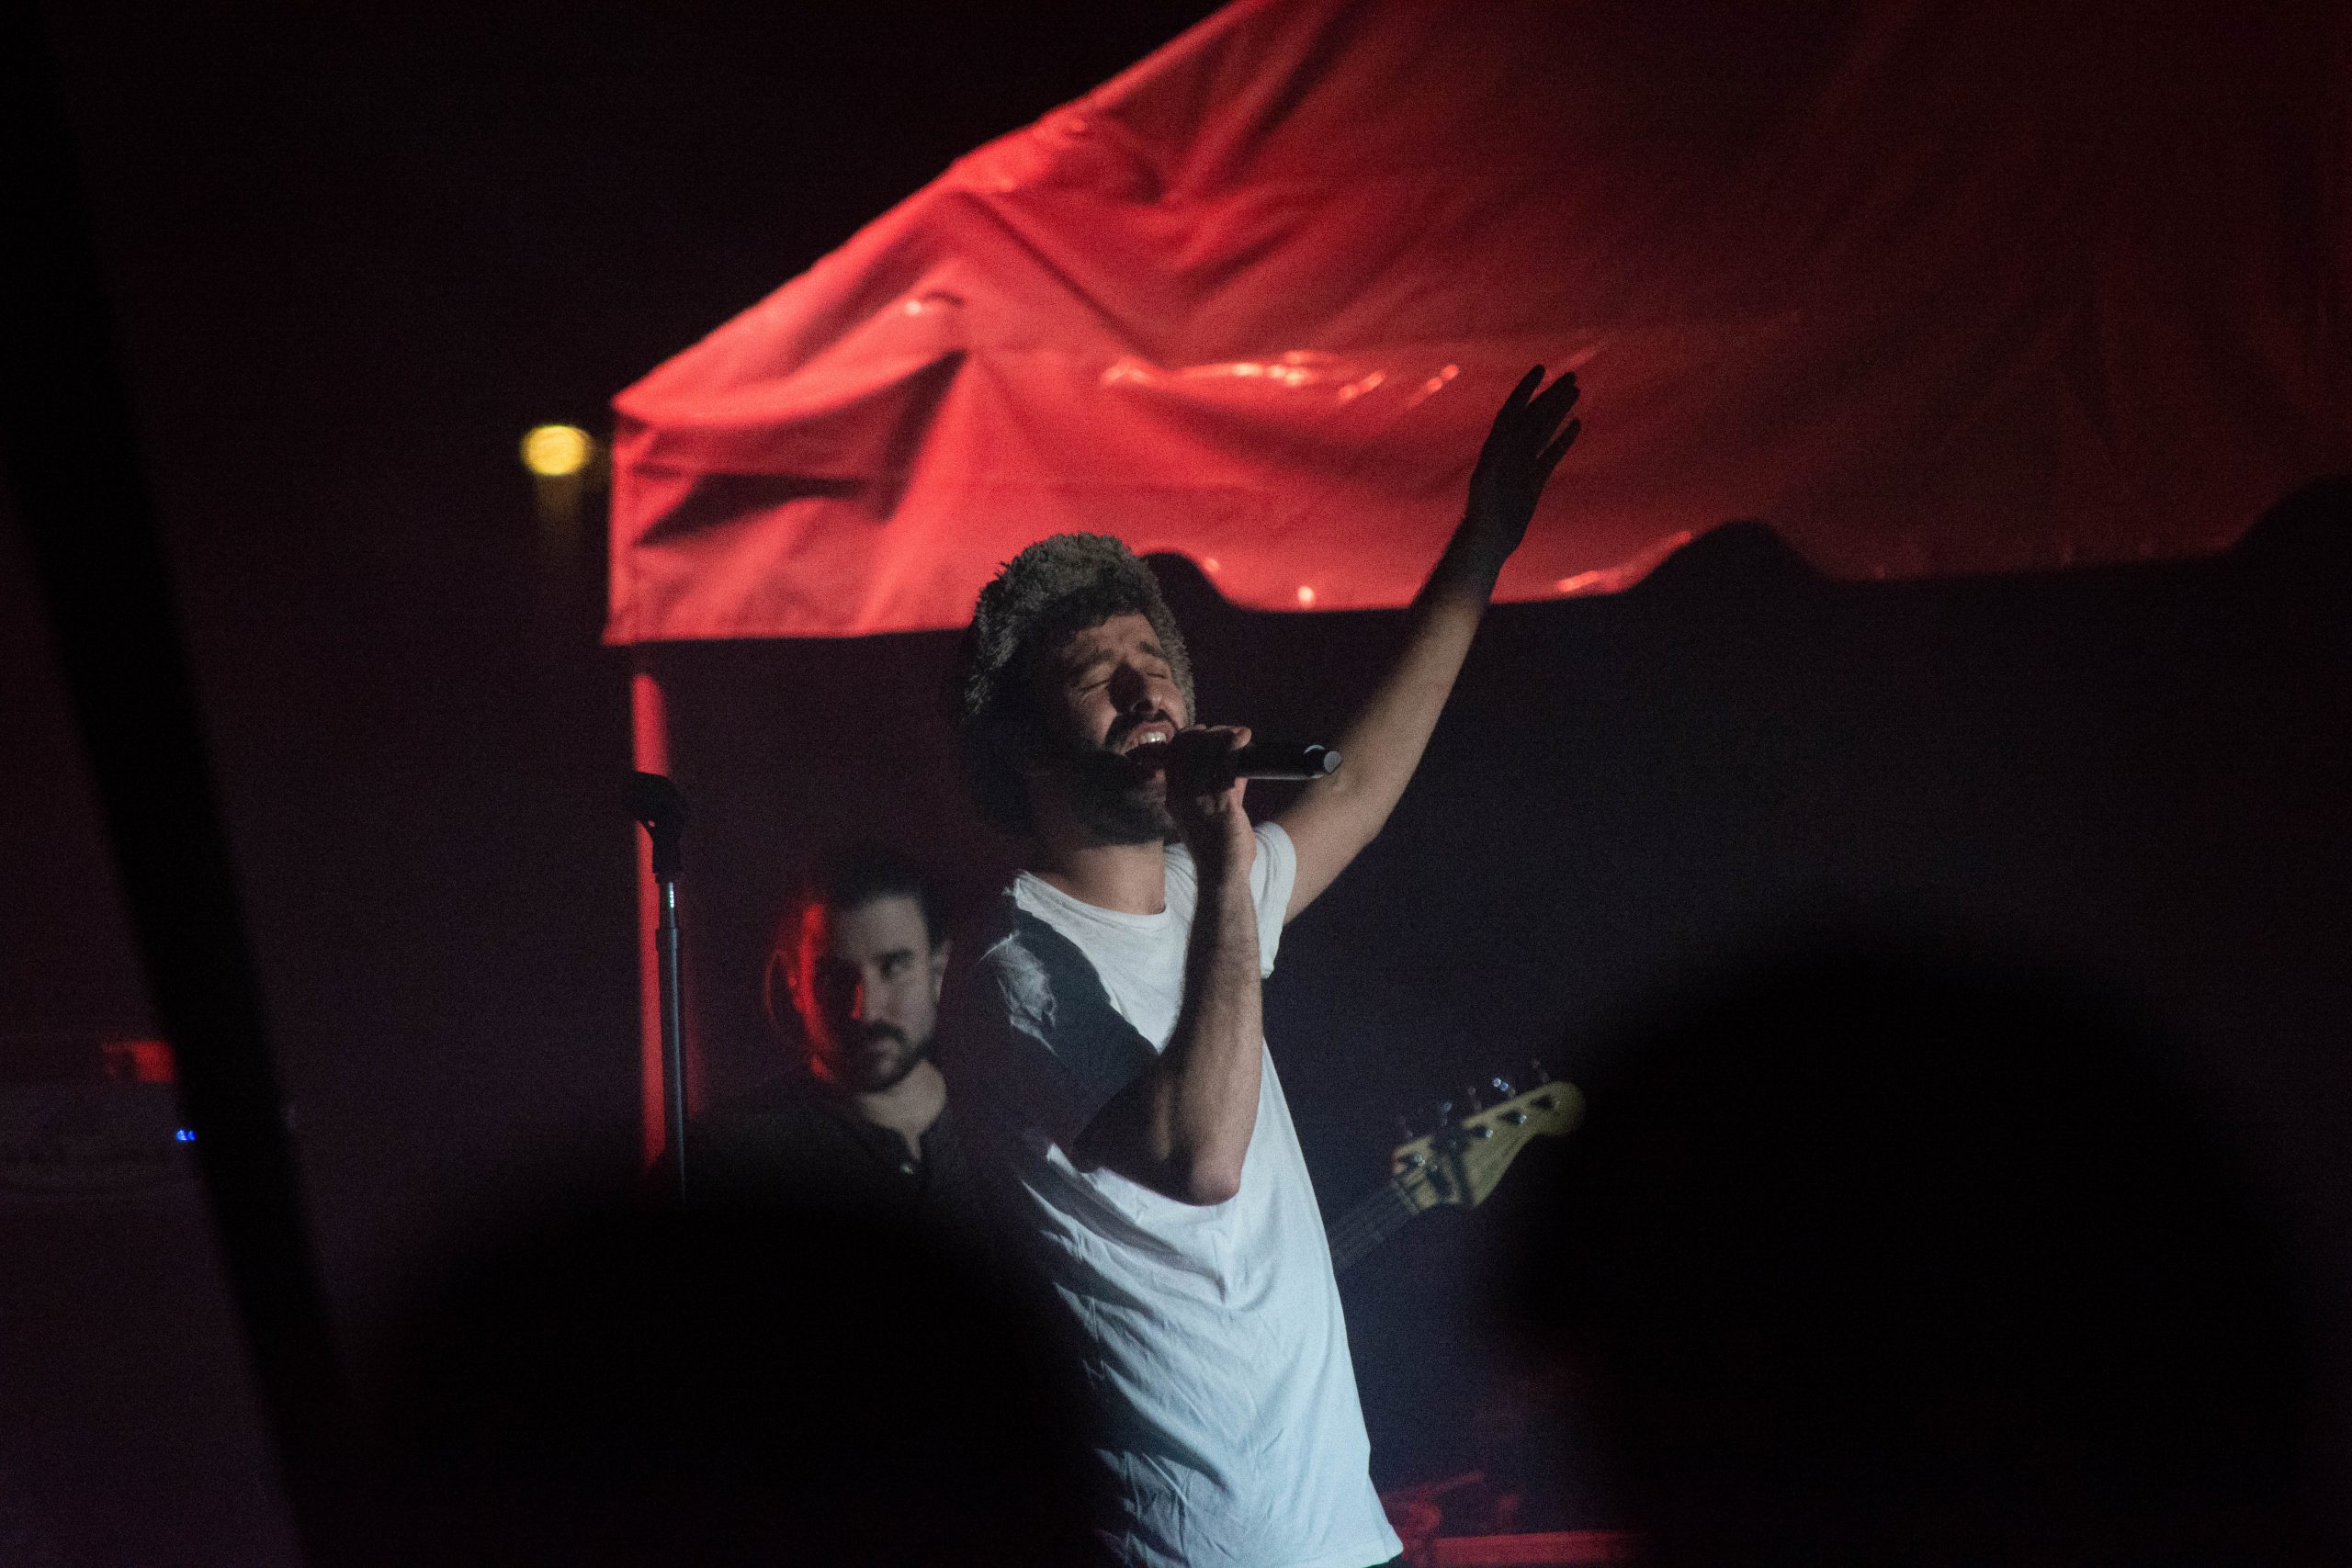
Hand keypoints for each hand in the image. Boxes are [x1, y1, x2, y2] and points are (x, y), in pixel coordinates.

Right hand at [1163, 724, 1255, 873]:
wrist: (1222, 876)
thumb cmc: (1217, 849)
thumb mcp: (1208, 816)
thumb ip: (1219, 789)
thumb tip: (1234, 763)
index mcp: (1174, 797)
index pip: (1174, 755)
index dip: (1190, 738)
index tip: (1207, 733)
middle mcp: (1182, 794)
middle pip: (1189, 748)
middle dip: (1209, 734)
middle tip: (1228, 733)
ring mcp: (1200, 797)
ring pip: (1208, 752)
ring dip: (1225, 737)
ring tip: (1240, 734)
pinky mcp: (1222, 802)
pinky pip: (1227, 764)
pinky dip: (1236, 747)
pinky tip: (1244, 738)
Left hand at [1458, 365, 1581, 570]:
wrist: (1489, 541)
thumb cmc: (1481, 514)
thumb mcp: (1485, 486)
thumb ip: (1492, 463)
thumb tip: (1501, 441)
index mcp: (1496, 447)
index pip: (1513, 410)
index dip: (1525, 389)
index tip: (1540, 369)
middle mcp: (1509, 451)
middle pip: (1532, 416)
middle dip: (1550, 395)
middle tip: (1571, 376)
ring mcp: (1522, 464)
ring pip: (1544, 431)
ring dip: (1558, 411)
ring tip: (1576, 391)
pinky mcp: (1533, 480)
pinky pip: (1551, 454)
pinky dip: (1563, 439)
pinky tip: (1576, 424)